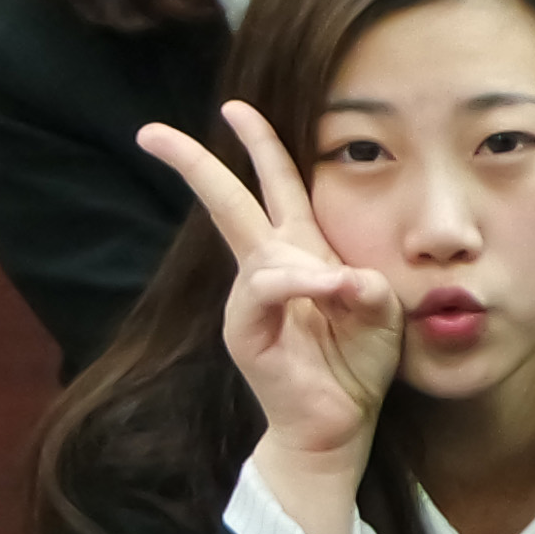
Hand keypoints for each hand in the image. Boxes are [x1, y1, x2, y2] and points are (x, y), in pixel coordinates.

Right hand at [132, 100, 402, 533]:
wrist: (337, 425)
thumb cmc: (358, 366)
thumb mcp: (382, 315)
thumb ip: (372, 288)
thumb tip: (353, 279)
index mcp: (301, 254)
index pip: (275, 187)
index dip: (260, 145)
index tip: (235, 107)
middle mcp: (269, 269)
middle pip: (228, 202)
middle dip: (194, 163)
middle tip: (151, 131)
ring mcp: (251, 299)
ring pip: (263, 253)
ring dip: (309, 270)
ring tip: (347, 296)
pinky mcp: (243, 331)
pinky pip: (265, 290)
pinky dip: (301, 286)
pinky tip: (332, 293)